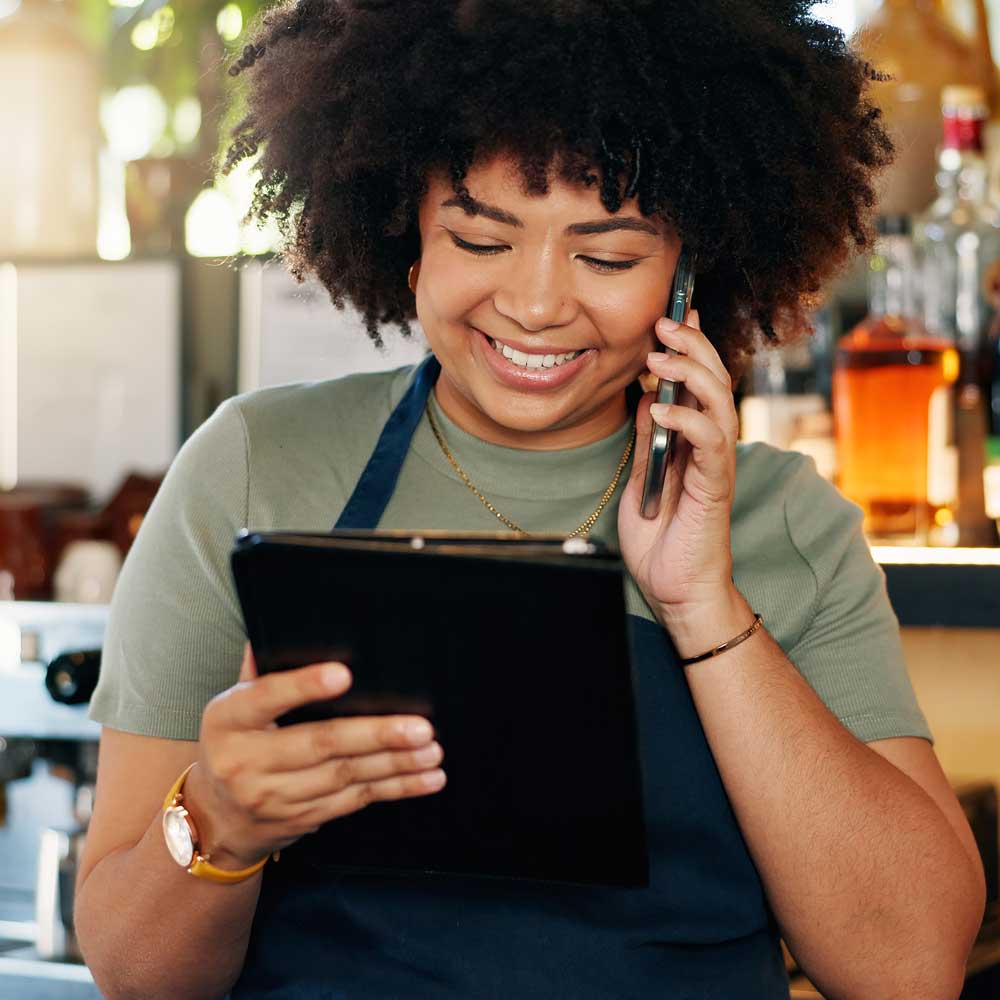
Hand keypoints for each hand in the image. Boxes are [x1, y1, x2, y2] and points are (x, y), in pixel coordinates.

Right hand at [184, 644, 445, 867]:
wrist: (218, 819)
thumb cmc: (235, 743)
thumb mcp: (235, 704)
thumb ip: (262, 668)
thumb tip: (289, 625)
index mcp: (229, 719)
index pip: (266, 697)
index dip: (304, 685)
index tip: (344, 674)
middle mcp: (248, 761)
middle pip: (320, 744)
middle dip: (376, 735)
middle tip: (419, 726)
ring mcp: (276, 796)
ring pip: (346, 776)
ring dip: (396, 763)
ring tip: (431, 750)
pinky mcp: (304, 817)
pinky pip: (356, 801)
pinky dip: (396, 788)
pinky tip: (426, 777)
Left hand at [618, 311, 744, 644]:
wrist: (675, 589)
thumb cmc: (661, 537)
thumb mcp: (644, 476)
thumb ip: (648, 438)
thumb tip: (644, 395)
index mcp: (694, 439)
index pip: (698, 381)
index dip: (692, 344)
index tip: (675, 311)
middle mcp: (711, 446)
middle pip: (713, 381)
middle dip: (692, 345)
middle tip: (665, 320)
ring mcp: (716, 465)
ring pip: (718, 402)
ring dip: (690, 372)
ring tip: (658, 354)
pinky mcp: (715, 487)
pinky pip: (709, 444)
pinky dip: (687, 419)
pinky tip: (659, 406)